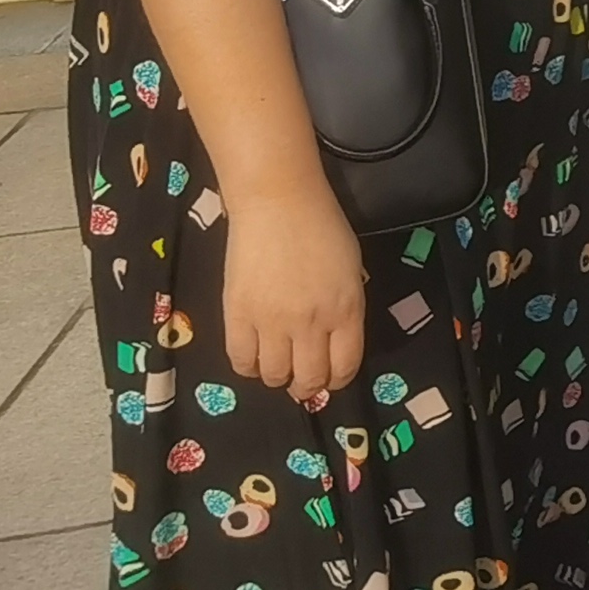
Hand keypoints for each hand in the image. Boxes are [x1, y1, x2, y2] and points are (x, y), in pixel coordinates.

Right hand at [222, 178, 364, 403]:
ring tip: (278, 366)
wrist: (278, 202)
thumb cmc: (322, 227)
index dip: (337, 381)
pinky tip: (254, 356)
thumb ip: (345, 307)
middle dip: (308, 387)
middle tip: (302, 381)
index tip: (330, 379)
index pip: (344, 366)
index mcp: (346, 310)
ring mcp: (272, 322)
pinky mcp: (238, 316)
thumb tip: (333, 338)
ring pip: (274, 375)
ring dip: (278, 377)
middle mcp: (312, 323)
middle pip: (309, 378)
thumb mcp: (350, 270)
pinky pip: (241, 360)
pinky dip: (249, 366)